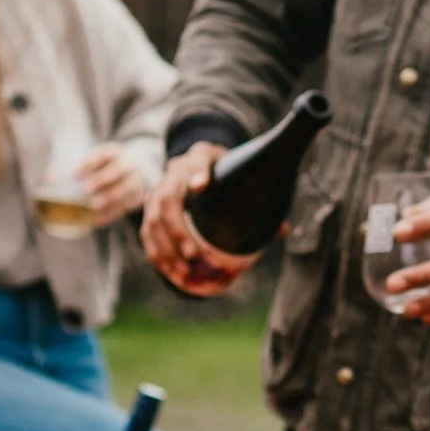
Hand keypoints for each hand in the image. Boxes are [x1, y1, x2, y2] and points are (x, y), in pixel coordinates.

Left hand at [74, 143, 146, 227]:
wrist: (136, 170)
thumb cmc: (106, 166)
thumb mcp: (95, 161)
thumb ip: (75, 169)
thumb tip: (48, 179)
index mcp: (115, 152)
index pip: (104, 154)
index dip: (90, 162)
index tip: (76, 173)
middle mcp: (128, 165)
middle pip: (117, 170)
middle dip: (101, 179)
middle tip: (86, 189)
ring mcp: (135, 181)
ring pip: (125, 189)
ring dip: (109, 198)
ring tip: (93, 205)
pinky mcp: (136, 197)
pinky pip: (125, 206)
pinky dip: (111, 213)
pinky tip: (97, 219)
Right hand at [140, 143, 256, 296]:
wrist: (200, 164)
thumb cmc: (227, 174)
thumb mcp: (241, 175)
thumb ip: (259, 199)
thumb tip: (281, 230)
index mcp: (201, 156)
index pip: (198, 159)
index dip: (197, 172)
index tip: (201, 185)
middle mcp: (175, 172)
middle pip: (168, 198)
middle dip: (177, 228)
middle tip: (194, 254)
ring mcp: (159, 191)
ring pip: (153, 220)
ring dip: (167, 249)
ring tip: (185, 271)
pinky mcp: (151, 211)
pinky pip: (148, 234)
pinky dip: (159, 255)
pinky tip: (172, 274)